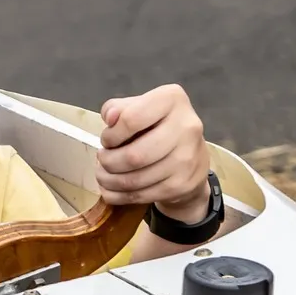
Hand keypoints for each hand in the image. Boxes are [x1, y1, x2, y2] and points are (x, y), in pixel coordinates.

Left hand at [97, 84, 210, 221]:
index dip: (111, 135)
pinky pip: (143, 195)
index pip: (131, 119)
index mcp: (171, 99)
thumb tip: (110, 117)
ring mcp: (187, 158)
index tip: (107, 140)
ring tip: (103, 175)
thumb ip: (119, 108)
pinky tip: (113, 189)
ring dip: (110, 181)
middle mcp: (186, 127)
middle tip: (103, 161)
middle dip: (109, 162)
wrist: (192, 157)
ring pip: (136, 179)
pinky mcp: (183, 184)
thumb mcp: (139, 107)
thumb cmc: (158, 127)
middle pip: (134, 155)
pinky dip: (120, 195)